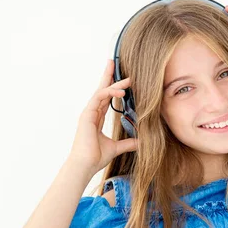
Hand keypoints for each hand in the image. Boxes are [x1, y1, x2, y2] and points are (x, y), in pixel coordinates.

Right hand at [68, 59, 138, 174]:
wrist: (85, 165)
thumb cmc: (96, 157)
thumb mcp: (117, 147)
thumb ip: (129, 143)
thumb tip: (142, 141)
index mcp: (96, 118)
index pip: (105, 97)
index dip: (112, 87)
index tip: (119, 78)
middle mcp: (92, 112)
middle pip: (101, 89)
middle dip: (107, 75)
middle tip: (113, 62)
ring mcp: (88, 112)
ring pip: (101, 91)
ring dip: (114, 83)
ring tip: (128, 80)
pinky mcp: (87, 114)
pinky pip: (99, 97)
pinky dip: (110, 92)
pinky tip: (121, 91)